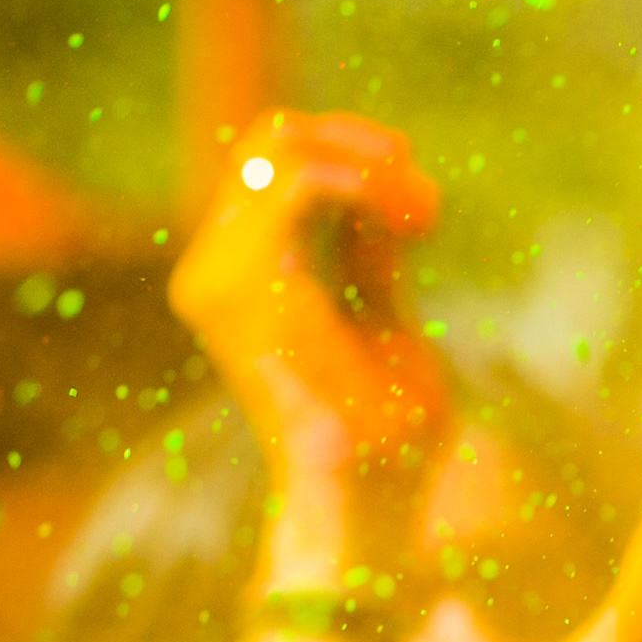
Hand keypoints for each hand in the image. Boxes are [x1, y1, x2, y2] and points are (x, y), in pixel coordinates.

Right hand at [169, 110, 457, 490]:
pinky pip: (296, 178)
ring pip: (279, 142)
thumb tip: (378, 183)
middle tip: (422, 202)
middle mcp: (219, 268)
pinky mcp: (243, 277)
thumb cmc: (385, 439)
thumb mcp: (386, 323)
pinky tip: (412, 222)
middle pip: (273, 137)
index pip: (276, 164)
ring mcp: (220, 271)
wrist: (366, 503)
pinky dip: (364, 178)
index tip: (422, 210)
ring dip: (367, 160)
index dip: (355, 157)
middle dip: (363, 147)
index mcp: (248, 280)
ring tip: (420, 213)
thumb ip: (370, 257)